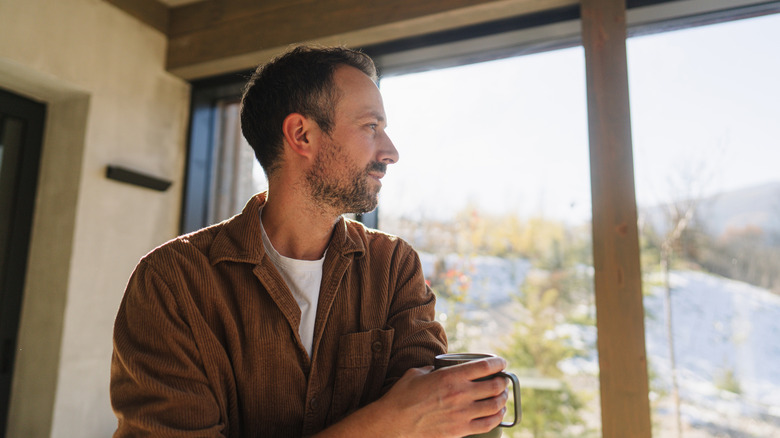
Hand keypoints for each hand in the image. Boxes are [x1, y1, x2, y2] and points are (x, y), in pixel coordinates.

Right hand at [375, 357, 509, 436]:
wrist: (393, 423)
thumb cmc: (402, 396)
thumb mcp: (417, 373)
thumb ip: (433, 369)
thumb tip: (440, 368)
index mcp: (450, 376)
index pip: (484, 367)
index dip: (498, 363)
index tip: (502, 362)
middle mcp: (459, 394)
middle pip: (495, 386)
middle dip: (503, 382)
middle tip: (503, 380)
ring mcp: (462, 414)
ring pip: (495, 405)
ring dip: (503, 399)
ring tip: (503, 396)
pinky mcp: (460, 430)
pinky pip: (487, 424)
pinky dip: (497, 417)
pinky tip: (498, 413)